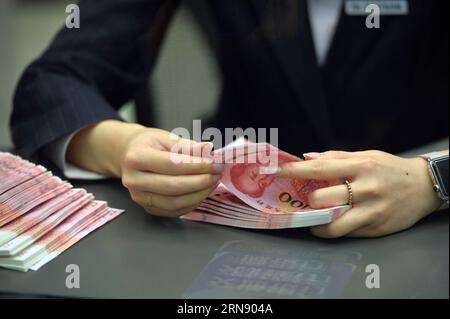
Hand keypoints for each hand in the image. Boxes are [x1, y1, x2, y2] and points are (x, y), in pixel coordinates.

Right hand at [119, 128, 223, 216]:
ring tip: (212, 183)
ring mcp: (139, 196)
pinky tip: (201, 193)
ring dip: (198, 194)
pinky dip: (191, 203)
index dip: (197, 165)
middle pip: (173, 186)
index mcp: (136, 157)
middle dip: (200, 181)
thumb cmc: (149, 144)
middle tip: (216, 174)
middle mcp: (134, 179)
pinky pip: (173, 211)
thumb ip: (188, 146)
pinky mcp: (147, 207)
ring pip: (174, 202)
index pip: (172, 164)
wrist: (129, 154)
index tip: (214, 163)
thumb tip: (208, 151)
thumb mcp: (166, 137)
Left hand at [276, 150, 442, 237]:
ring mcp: (371, 211)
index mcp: (361, 166)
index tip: (276, 171)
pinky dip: (335, 229)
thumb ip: (336, 157)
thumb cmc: (390, 169)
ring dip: (317, 223)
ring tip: (315, 219)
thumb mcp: (366, 155)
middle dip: (309, 200)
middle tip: (307, 200)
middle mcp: (366, 189)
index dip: (295, 171)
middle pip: (322, 199)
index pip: (320, 168)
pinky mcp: (376, 228)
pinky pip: (347, 233)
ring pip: (332, 225)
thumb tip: (307, 157)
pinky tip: (334, 222)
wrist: (424, 187)